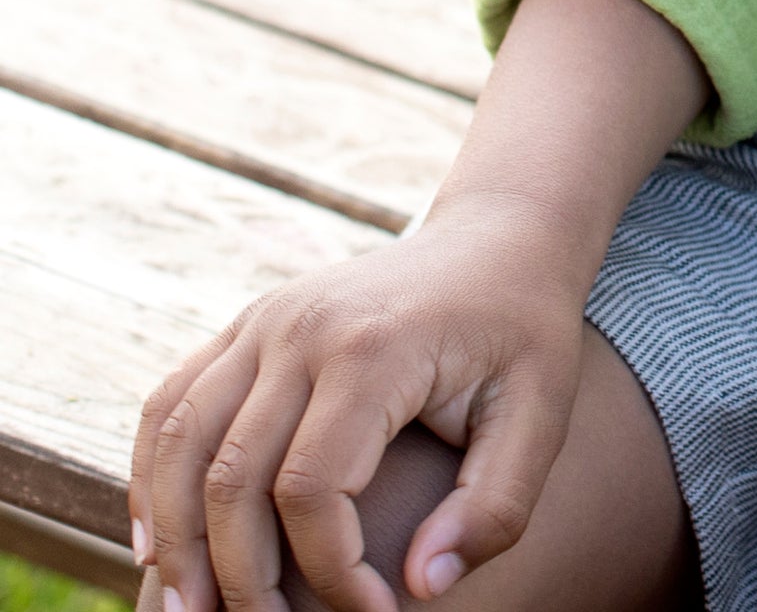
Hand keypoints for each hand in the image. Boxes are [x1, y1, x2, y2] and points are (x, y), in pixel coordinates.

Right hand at [130, 194, 585, 611]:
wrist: (497, 240)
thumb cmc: (522, 333)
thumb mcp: (542, 415)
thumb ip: (493, 507)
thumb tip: (421, 587)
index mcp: (374, 348)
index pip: (314, 490)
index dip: (333, 572)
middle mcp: (304, 328)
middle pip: (233, 476)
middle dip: (241, 578)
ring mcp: (266, 319)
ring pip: (182, 440)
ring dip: (174, 535)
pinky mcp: (248, 324)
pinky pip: (173, 401)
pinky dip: (152, 474)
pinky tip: (160, 540)